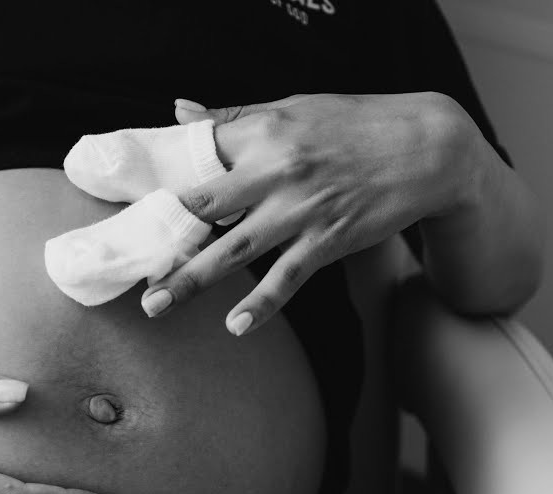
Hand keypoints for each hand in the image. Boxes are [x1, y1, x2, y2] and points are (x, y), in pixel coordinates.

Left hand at [144, 92, 480, 334]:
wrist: (428, 147)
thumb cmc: (355, 124)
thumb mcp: (293, 108)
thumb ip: (232, 117)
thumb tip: (177, 112)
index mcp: (263, 133)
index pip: (195, 158)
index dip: (158, 184)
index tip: (124, 208)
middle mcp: (277, 170)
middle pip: (204, 209)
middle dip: (163, 239)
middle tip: (128, 266)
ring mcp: (302, 209)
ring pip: (235, 250)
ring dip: (193, 280)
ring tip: (157, 304)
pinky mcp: (328, 240)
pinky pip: (287, 277)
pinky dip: (262, 304)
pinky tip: (237, 325)